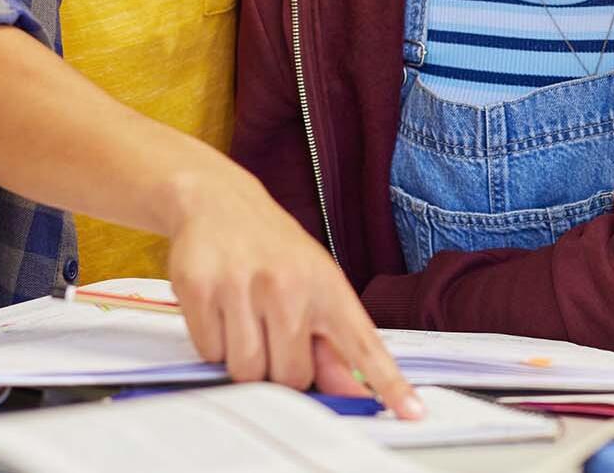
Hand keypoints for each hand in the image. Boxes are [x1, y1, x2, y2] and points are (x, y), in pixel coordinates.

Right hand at [165, 168, 422, 418]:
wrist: (219, 201)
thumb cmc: (274, 253)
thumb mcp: (315, 287)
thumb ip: (334, 345)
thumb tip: (356, 395)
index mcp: (328, 288)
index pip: (364, 345)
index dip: (388, 383)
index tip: (412, 413)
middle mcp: (290, 285)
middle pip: (290, 377)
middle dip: (279, 369)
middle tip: (272, 335)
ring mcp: (243, 285)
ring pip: (245, 371)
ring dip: (242, 359)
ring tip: (245, 320)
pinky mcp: (200, 287)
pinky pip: (208, 353)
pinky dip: (212, 344)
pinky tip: (220, 309)